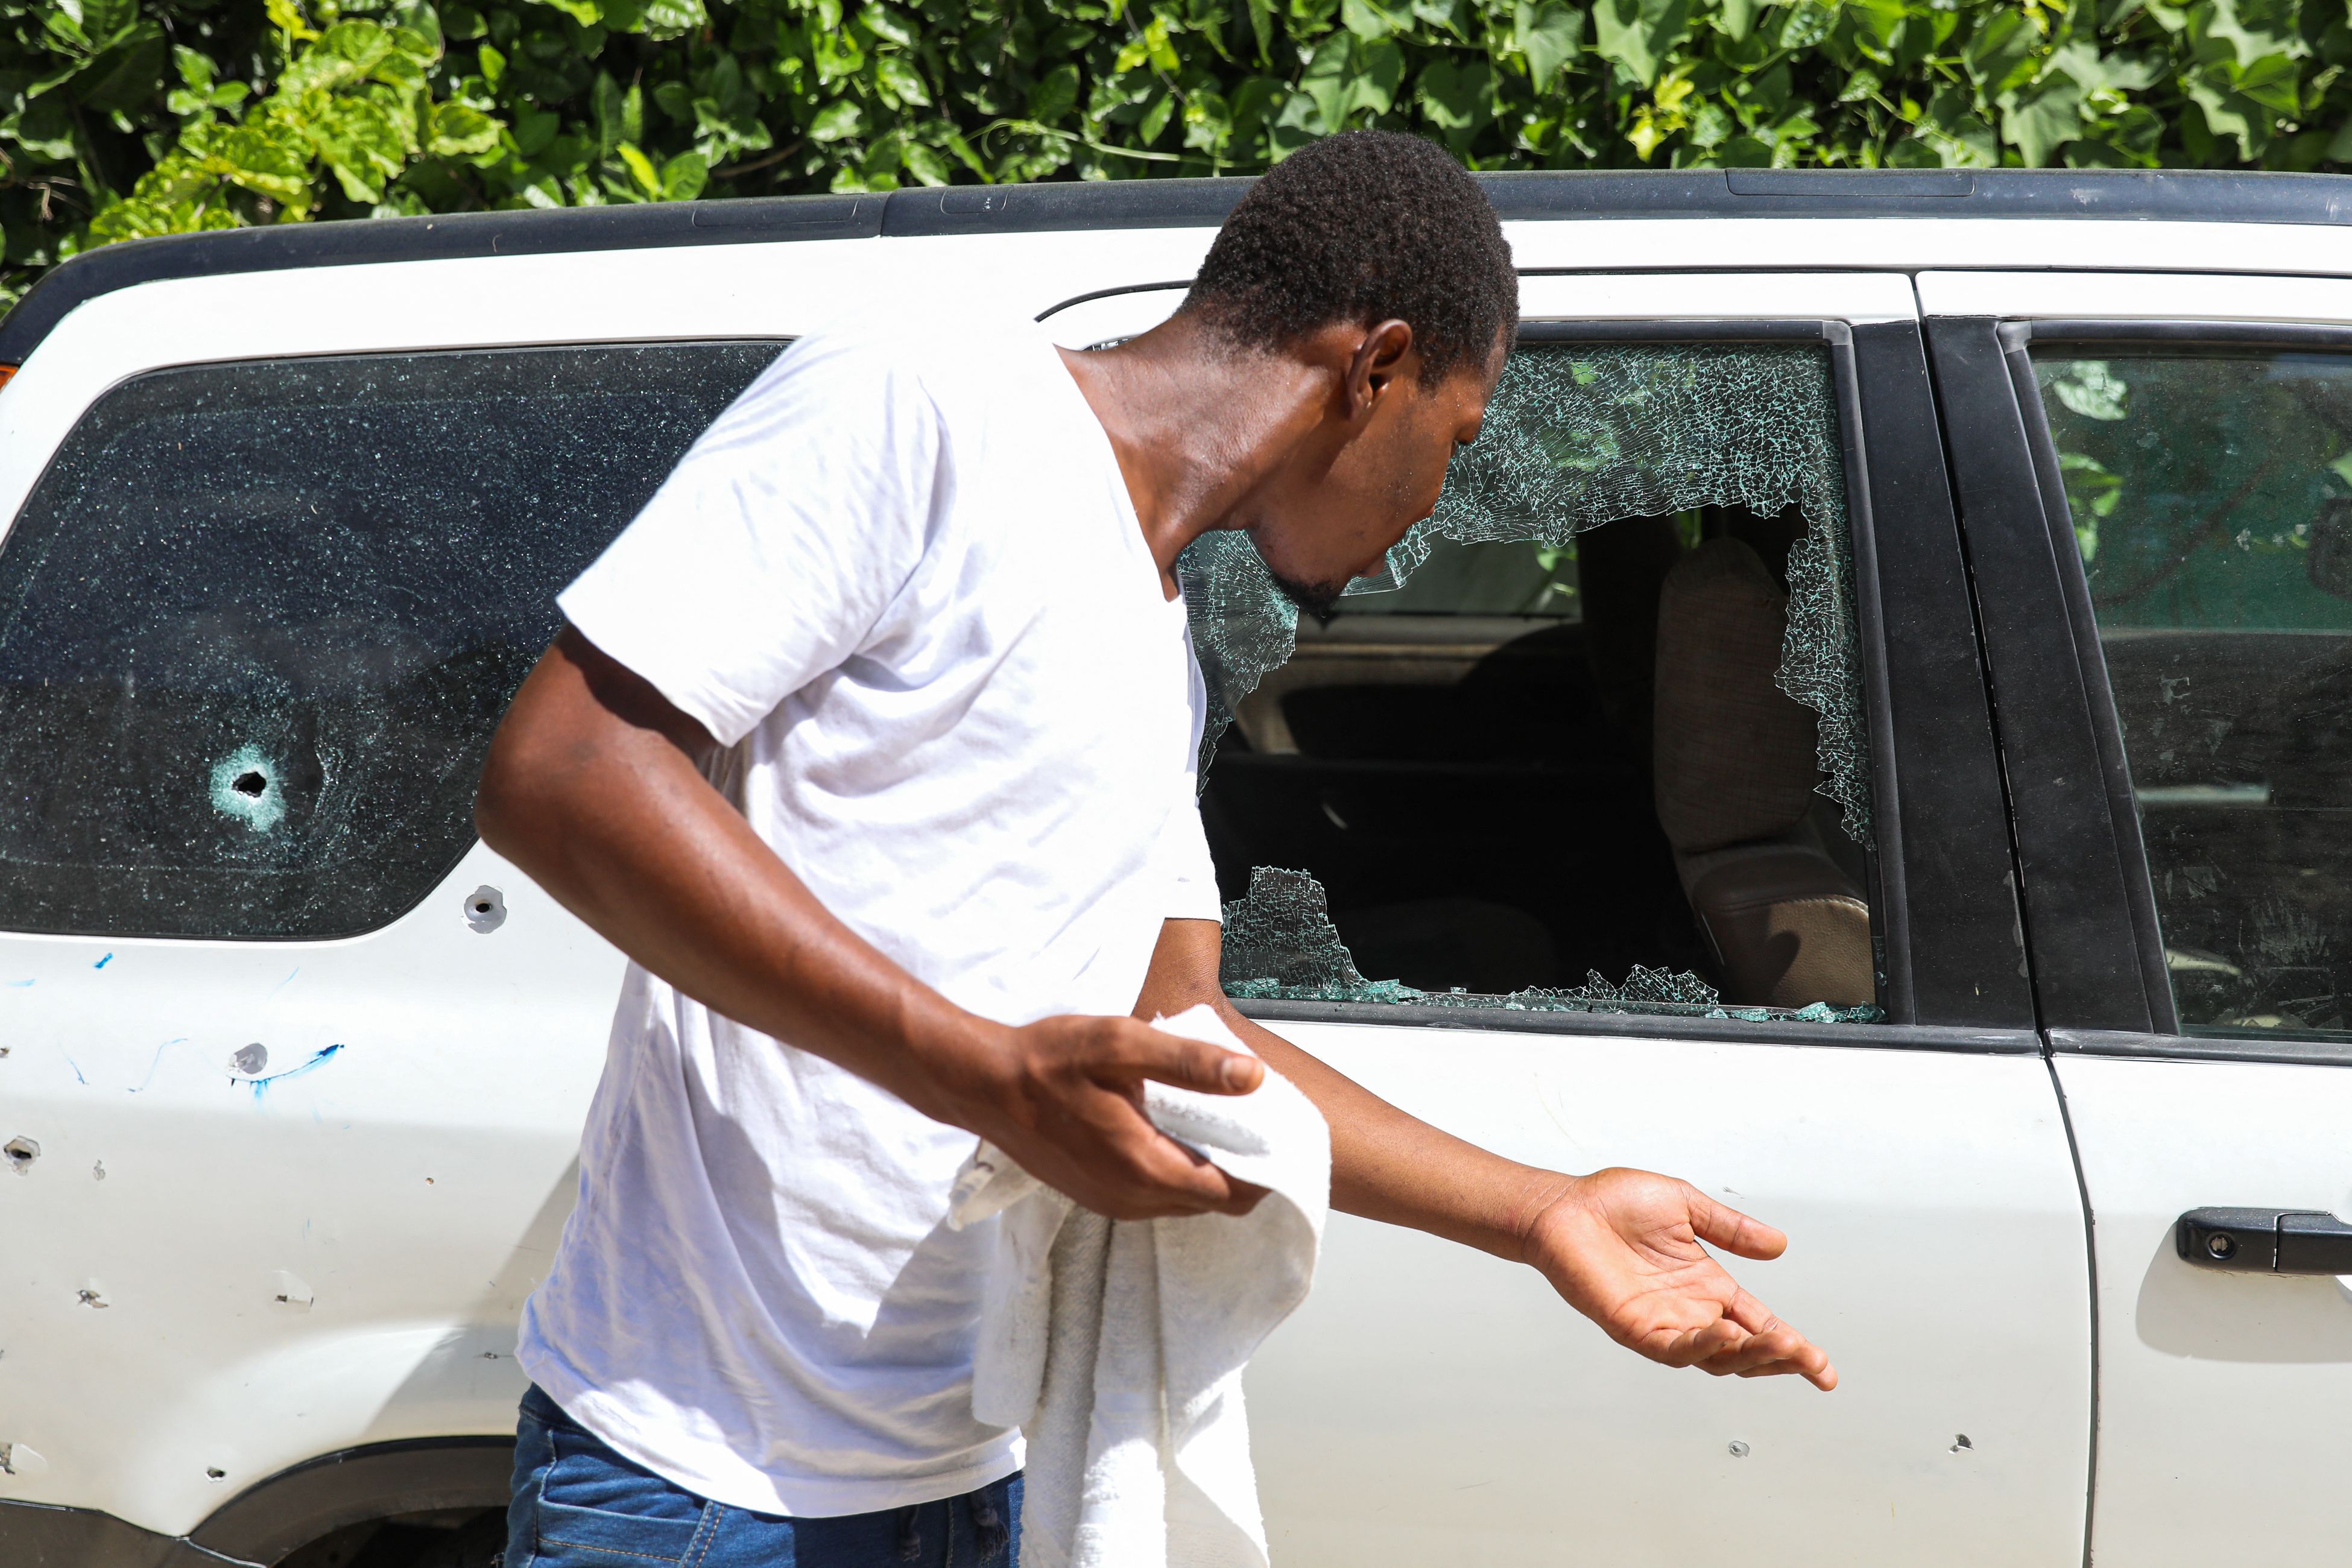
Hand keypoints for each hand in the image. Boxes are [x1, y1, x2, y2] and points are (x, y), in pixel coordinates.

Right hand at [935, 1014, 1269, 1221]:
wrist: (983, 1085)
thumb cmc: (1049, 1060)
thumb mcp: (1122, 1044)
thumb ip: (1189, 1063)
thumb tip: (1252, 1077)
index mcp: (1146, 1167)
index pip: (1232, 1194)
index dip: (1263, 1170)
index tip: (1274, 1134)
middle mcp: (1132, 1199)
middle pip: (1213, 1203)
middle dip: (1239, 1170)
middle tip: (1248, 1122)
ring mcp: (1111, 1203)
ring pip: (1184, 1202)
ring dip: (1205, 1171)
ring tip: (1213, 1122)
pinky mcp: (1095, 1196)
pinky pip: (1154, 1196)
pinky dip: (1174, 1172)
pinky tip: (1169, 1130)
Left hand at [1522, 1167, 1836, 1390]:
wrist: (1564, 1206)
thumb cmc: (1612, 1202)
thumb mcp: (1685, 1205)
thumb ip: (1730, 1228)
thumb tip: (1779, 1245)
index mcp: (1706, 1284)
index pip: (1758, 1323)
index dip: (1792, 1346)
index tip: (1824, 1367)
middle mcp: (1689, 1310)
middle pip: (1745, 1350)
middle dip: (1782, 1358)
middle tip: (1811, 1360)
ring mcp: (1663, 1323)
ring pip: (1716, 1358)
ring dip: (1750, 1356)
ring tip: (1783, 1347)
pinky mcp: (1633, 1327)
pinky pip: (1673, 1348)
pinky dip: (1702, 1346)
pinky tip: (1724, 1335)